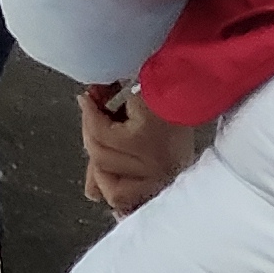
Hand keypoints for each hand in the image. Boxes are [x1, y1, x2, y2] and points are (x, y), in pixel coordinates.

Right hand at [79, 79, 205, 215]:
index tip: (95, 167)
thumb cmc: (165, 107)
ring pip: (99, 155)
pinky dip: (93, 115)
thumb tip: (92, 194)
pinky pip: (102, 135)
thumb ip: (112, 169)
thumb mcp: (136, 147)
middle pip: (103, 175)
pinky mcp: (144, 137)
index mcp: (164, 178)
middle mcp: (161, 173)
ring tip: (96, 106)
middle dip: (91, 144)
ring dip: (90, 127)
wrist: (182, 74)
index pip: (121, 198)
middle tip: (93, 118)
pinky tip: (95, 100)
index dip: (102, 184)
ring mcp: (154, 157)